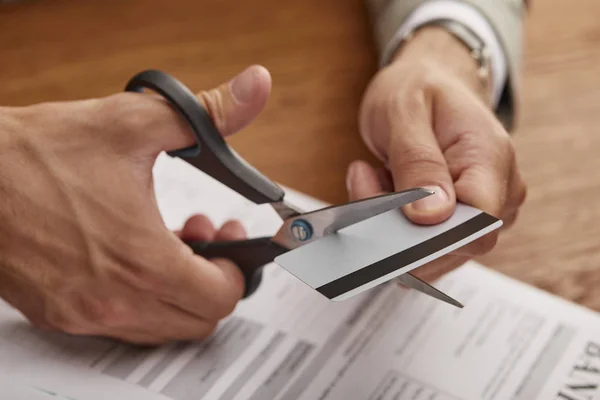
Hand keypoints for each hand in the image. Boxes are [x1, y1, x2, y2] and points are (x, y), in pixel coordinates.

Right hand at [0, 65, 271, 343]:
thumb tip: (254, 88)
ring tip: (169, 242)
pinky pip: (122, 325)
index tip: (229, 240)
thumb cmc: (34, 153)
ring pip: (162, 328)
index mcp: (141, 260)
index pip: (220, 297)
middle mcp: (113, 300)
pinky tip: (133, 256)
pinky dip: (143, 298)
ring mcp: (84, 314)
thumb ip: (209, 113)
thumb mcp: (133, 122)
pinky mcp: (59, 314)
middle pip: (198, 320)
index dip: (236, 268)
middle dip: (213, 278)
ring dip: (179, 290)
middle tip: (204, 238)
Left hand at [347, 27, 525, 280]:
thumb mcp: (405, 110)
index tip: (387, 209)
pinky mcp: (461, 220)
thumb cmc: (417, 89)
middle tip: (366, 180)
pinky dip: (396, 223)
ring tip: (375, 176)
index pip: (478, 221)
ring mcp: (482, 210)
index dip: (432, 232)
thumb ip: (417, 162)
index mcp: (490, 156)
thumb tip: (430, 216)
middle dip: (399, 225)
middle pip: (452, 242)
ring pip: (433, 249)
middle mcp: (499, 190)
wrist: (426, 84)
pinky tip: (385, 188)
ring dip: (392, 223)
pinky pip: (424, 242)